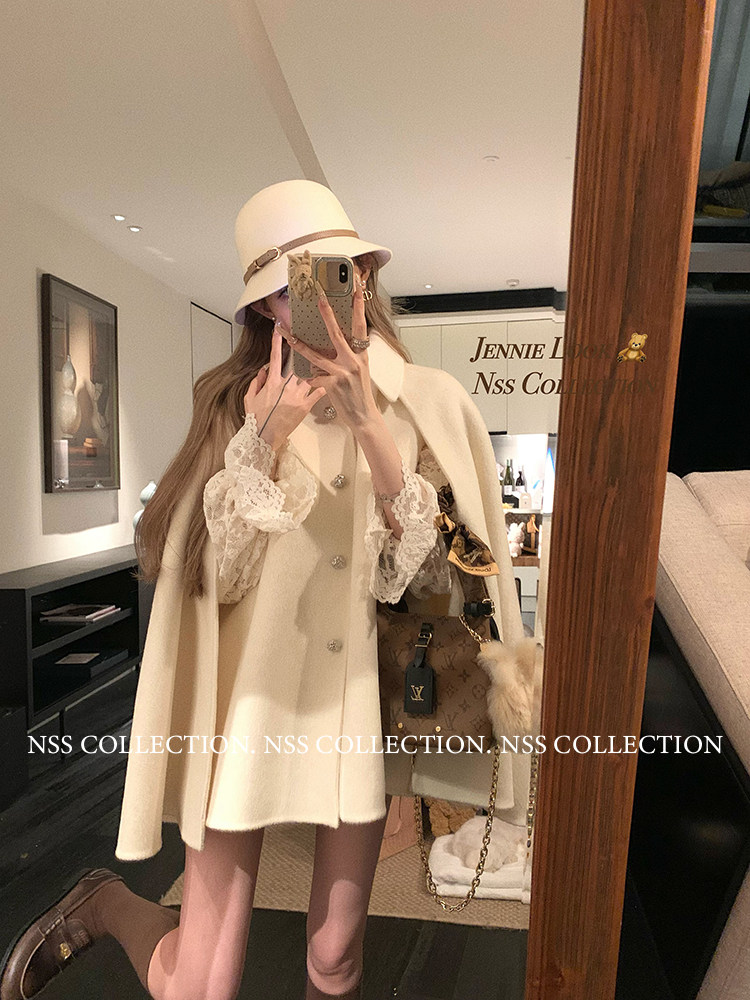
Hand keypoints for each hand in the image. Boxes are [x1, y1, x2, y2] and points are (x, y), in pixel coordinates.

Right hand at [243, 325, 325, 450]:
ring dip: (312, 372)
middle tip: (307, 349)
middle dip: (301, 356)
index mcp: (271, 382)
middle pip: (296, 365)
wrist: (265, 437)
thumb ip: (257, 381)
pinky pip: (317, 392)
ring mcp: (296, 395)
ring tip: (318, 368)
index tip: (280, 331)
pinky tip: (325, 384)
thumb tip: (263, 370)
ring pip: (308, 376)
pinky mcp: (305, 406)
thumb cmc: (256, 419)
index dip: (277, 343)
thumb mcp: (250, 398)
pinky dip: (322, 387)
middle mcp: (285, 386)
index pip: (275, 358)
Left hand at [290, 284, 378, 432]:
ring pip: (315, 355)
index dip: (358, 306)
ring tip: (287, 333)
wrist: (364, 417)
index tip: (356, 287)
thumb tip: (336, 341)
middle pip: (337, 333)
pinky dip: (308, 377)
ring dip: (298, 344)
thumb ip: (350, 355)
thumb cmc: (360, 393)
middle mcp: (353, 360)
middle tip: (320, 297)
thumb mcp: (360, 370)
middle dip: (327, 314)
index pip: (360, 325)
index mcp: (361, 354)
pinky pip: (314, 376)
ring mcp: (343, 372)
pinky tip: (303, 378)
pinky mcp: (333, 384)